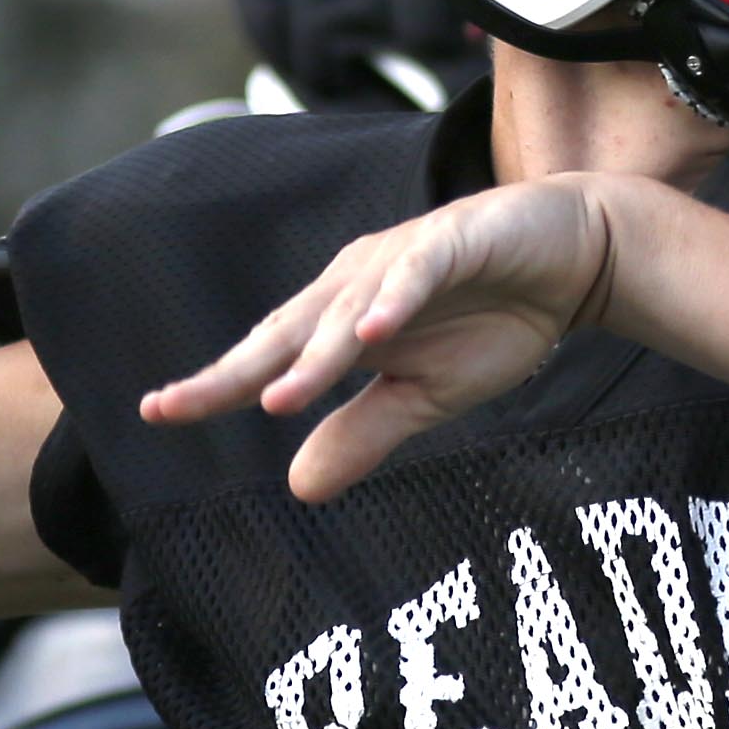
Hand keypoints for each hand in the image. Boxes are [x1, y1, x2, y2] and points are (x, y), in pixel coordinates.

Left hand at [143, 176, 637, 502]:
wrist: (572, 259)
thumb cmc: (494, 320)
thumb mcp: (426, 397)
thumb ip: (363, 433)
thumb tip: (297, 488)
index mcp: (341, 320)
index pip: (269, 359)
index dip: (215, 386)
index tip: (156, 414)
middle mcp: (355, 284)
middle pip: (285, 332)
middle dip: (232, 370)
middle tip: (178, 406)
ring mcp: (402, 260)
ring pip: (345, 310)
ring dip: (314, 355)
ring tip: (280, 399)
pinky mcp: (454, 240)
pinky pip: (417, 272)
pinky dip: (393, 300)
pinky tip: (370, 333)